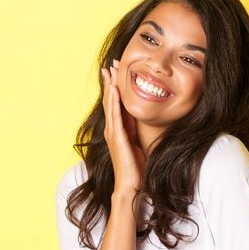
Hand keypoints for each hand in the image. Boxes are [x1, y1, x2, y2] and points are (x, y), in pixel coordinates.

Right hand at [101, 59, 146, 194]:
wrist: (130, 184)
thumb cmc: (135, 167)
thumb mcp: (136, 142)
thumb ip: (135, 129)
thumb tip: (140, 118)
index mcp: (117, 129)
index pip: (114, 104)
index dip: (113, 88)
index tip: (114, 73)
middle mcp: (111, 128)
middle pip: (109, 100)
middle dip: (109, 82)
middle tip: (109, 65)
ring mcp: (112, 132)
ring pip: (110, 104)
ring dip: (109, 86)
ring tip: (109, 71)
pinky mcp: (117, 136)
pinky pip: (115, 114)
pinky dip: (114, 100)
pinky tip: (114, 89)